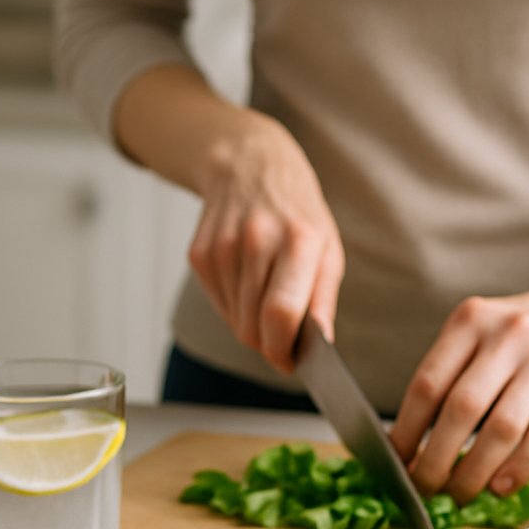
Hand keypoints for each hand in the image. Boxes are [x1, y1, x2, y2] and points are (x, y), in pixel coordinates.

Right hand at [187, 117, 343, 371]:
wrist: (249, 166)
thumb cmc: (297, 213)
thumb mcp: (329, 249)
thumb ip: (323, 300)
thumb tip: (320, 344)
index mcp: (298, 240)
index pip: (281, 312)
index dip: (283, 349)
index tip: (290, 362)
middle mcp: (257, 240)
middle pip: (254, 326)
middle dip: (269, 344)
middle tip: (283, 338)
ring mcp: (222, 247)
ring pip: (235, 321)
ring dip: (253, 325)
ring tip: (268, 296)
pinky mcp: (200, 254)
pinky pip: (218, 305)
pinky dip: (235, 307)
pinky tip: (247, 281)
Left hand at [389, 288, 528, 502]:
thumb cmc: (516, 338)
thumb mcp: (476, 336)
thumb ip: (447, 378)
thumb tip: (409, 449)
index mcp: (471, 321)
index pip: (427, 385)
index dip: (406, 432)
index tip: (397, 465)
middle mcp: (508, 336)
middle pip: (461, 410)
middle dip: (436, 461)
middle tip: (425, 489)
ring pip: (501, 430)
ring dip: (474, 472)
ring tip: (459, 493)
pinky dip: (516, 470)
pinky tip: (498, 487)